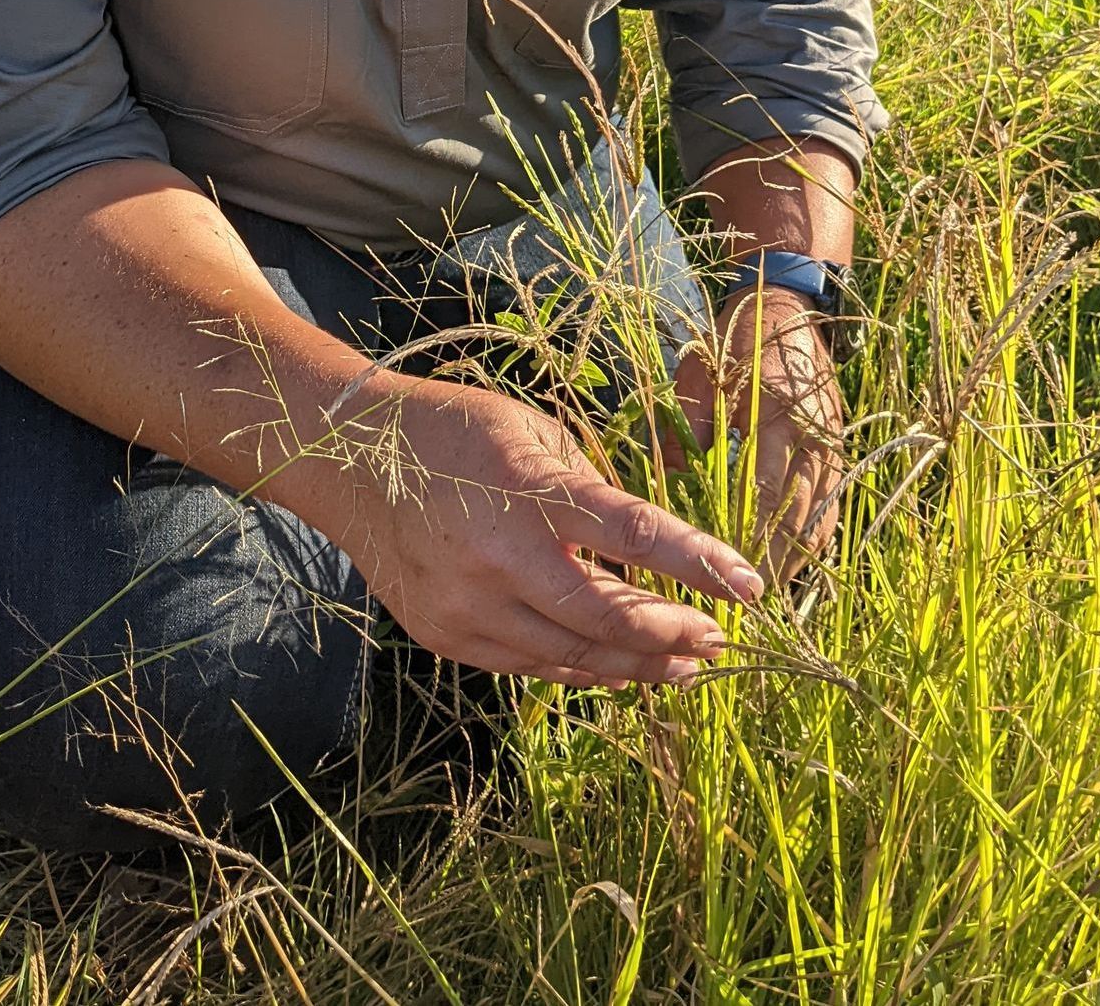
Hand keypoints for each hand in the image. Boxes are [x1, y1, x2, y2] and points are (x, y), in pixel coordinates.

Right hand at [321, 372, 765, 688]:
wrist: (347, 459)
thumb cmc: (454, 431)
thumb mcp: (533, 432)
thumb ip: (589, 493)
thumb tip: (646, 553)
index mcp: (529, 488)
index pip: (634, 533)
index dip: (699, 565)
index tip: (751, 587)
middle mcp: (497, 555)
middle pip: (606, 617)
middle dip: (673, 636)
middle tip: (719, 641)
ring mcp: (465, 604)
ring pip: (570, 656)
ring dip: (636, 666)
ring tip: (684, 666)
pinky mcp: (445, 634)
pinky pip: (528, 666)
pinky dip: (579, 668)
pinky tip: (616, 667)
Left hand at [672, 287, 845, 581]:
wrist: (790, 309)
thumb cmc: (733, 342)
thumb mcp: (698, 382)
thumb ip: (685, 439)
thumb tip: (666, 498)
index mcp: (777, 415)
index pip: (762, 495)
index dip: (742, 542)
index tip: (717, 578)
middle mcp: (813, 438)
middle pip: (794, 521)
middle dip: (764, 567)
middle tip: (731, 604)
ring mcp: (832, 448)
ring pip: (815, 525)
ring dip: (787, 564)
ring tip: (754, 598)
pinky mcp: (837, 454)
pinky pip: (826, 514)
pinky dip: (805, 545)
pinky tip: (781, 568)